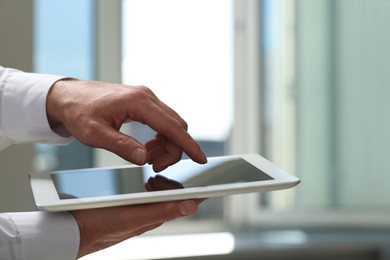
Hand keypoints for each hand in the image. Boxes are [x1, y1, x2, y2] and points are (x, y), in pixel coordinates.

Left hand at [46, 80, 206, 171]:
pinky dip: (159, 138)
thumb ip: (121, 146)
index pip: (171, 126)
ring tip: (147, 158)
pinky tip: (146, 149)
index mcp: (138, 102)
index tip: (200, 159)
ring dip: (165, 145)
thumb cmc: (79, 112)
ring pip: (170, 125)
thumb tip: (144, 159)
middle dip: (173, 150)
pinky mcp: (143, 103)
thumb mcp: (95, 134)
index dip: (188, 145)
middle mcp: (147, 97)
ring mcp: (146, 98)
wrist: (68, 96)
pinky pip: (161, 122)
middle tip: (155, 166)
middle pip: (175, 126)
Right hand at [71, 174, 204, 257]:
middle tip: (197, 167)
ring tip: (178, 167)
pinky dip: (153, 181)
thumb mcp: (132, 217)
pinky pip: (148, 191)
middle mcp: (152, 211)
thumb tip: (190, 205)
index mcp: (157, 214)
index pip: (187, 201)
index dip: (204, 191)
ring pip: (163, 191)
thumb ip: (161, 210)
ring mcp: (142, 207)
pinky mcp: (131, 203)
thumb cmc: (100, 226)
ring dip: (171, 179)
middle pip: (177, 194)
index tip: (220, 179)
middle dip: (188, 180)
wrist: (73, 228)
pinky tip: (152, 175)